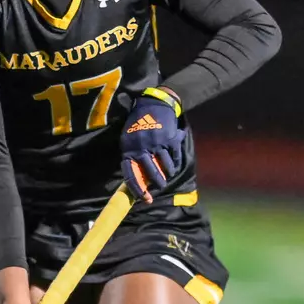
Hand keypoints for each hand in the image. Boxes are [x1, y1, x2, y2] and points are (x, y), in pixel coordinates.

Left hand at [120, 87, 184, 202]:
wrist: (154, 104)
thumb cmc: (139, 124)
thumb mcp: (129, 138)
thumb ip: (132, 156)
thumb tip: (137, 179)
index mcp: (129, 149)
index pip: (131, 174)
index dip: (137, 188)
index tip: (144, 198)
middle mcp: (142, 147)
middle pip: (151, 172)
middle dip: (157, 183)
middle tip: (161, 187)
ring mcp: (157, 143)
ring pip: (165, 166)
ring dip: (168, 172)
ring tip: (168, 174)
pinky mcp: (170, 139)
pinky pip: (174, 157)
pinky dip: (175, 162)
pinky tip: (174, 162)